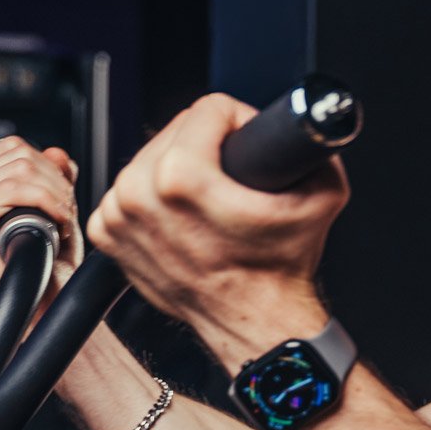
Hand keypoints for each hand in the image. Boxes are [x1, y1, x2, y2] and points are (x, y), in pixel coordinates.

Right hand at [0, 137, 82, 318]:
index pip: (10, 148)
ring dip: (56, 195)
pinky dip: (49, 203)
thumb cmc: (46, 261)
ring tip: (62, 221)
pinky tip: (58, 226)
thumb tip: (56, 152)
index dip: (49, 169)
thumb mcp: (52, 206)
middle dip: (55, 183)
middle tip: (67, 214)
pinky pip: (14, 190)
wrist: (46, 303)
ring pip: (19, 171)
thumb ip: (52, 174)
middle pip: (17, 157)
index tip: (64, 199)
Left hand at [84, 94, 347, 362]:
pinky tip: (183, 215)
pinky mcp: (107, 233)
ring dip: (179, 165)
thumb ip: (317, 147)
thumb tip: (310, 124)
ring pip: (151, 157)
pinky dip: (154, 196)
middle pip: (176, 130)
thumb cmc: (279, 269)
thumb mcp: (322, 193)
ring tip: (209, 195)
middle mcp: (139, 194)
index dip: (240, 121)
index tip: (249, 144)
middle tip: (234, 175)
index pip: (209, 109)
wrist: (254, 320)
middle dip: (209, 143)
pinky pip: (131, 189)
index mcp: (180, 178)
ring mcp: (118, 215)